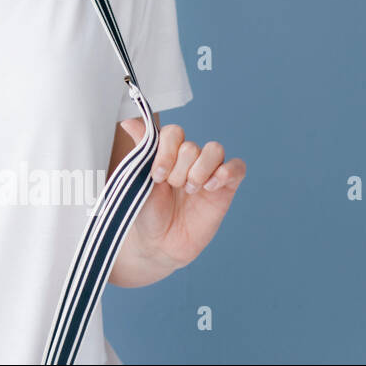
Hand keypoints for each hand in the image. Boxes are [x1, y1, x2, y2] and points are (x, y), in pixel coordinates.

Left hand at [120, 118, 246, 272]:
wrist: (158, 244)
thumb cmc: (145, 211)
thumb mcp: (137, 179)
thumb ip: (141, 149)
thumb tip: (129, 121)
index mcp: (167, 153)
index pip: (173, 133)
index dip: (166, 151)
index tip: (156, 175)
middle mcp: (188, 160)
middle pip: (192, 145)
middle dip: (179, 169)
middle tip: (172, 188)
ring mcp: (208, 173)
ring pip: (215, 149)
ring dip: (200, 170)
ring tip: (190, 190)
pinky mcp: (225, 189)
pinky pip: (237, 167)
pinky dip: (226, 172)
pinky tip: (210, 188)